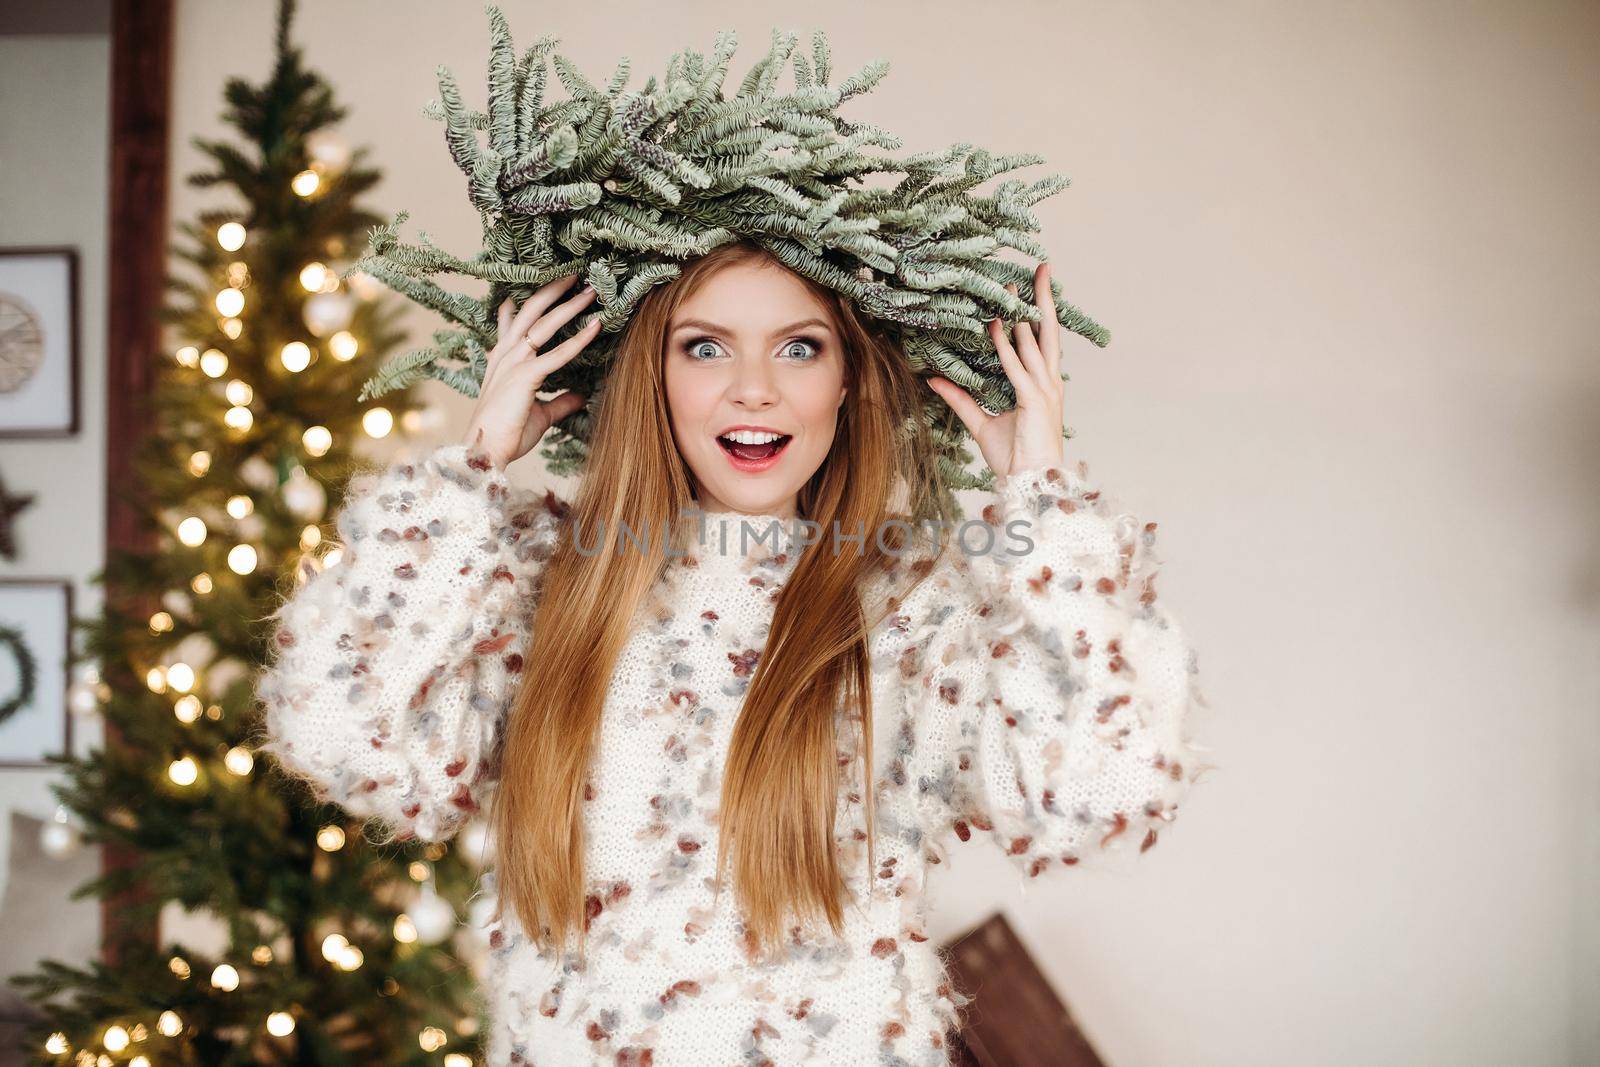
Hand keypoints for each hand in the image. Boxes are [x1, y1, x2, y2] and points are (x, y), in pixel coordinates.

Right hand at [463, 273, 601, 468]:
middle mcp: (506, 354)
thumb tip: (581, 396)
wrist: (486, 450)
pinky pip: (558, 353)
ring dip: (570, 305)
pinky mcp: (525, 376)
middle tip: (575, 274)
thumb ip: (560, 402)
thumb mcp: (540, 414)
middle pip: (531, 311)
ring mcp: (514, 362)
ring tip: (592, 290)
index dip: (525, 303)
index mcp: (503, 360)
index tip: (539, 286)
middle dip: (554, 290)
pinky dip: (579, 338)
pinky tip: (597, 325)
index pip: (513, 323)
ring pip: (545, 324)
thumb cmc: (506, 434)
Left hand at [926, 261, 1065, 478]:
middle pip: (1049, 331)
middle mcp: (1049, 382)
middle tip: (1041, 269)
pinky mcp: (1034, 400)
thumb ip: (960, 399)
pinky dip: (1006, 346)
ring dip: (1023, 313)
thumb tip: (934, 380)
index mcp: (1043, 385)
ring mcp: (1044, 390)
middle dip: (1044, 299)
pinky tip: (995, 326)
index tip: (1034, 287)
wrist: (1029, 483)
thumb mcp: (981, 423)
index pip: (1043, 341)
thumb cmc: (1014, 457)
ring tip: (1012, 286)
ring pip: (1033, 342)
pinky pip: (1016, 367)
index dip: (1040, 314)